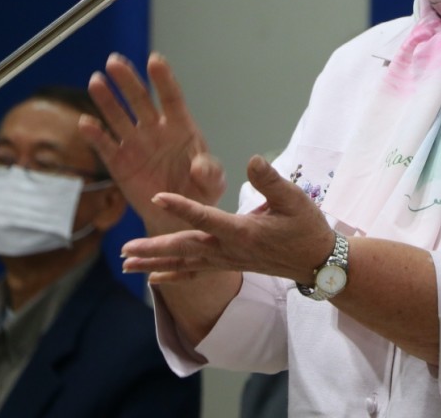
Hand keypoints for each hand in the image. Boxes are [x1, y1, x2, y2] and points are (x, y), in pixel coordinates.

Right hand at [81, 52, 225, 235]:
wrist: (177, 217)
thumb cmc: (200, 193)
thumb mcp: (212, 183)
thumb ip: (210, 172)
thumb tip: (200, 167)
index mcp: (181, 128)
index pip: (171, 98)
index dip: (163, 79)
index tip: (154, 60)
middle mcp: (156, 131)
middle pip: (140, 101)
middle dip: (128, 81)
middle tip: (114, 61)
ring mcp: (136, 145)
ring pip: (119, 117)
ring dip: (107, 100)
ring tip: (96, 81)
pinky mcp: (120, 163)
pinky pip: (106, 146)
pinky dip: (95, 135)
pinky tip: (85, 122)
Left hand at [120, 155, 333, 284]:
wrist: (317, 262)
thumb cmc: (306, 227)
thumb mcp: (294, 199)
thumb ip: (270, 180)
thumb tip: (252, 160)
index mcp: (242, 231)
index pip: (205, 217)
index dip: (181, 206)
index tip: (158, 197)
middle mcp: (229, 249)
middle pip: (184, 248)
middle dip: (153, 248)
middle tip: (124, 249)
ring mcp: (226, 260)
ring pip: (184, 262)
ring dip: (154, 263)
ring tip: (125, 264)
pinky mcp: (228, 265)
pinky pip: (195, 274)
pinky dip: (172, 277)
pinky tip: (151, 280)